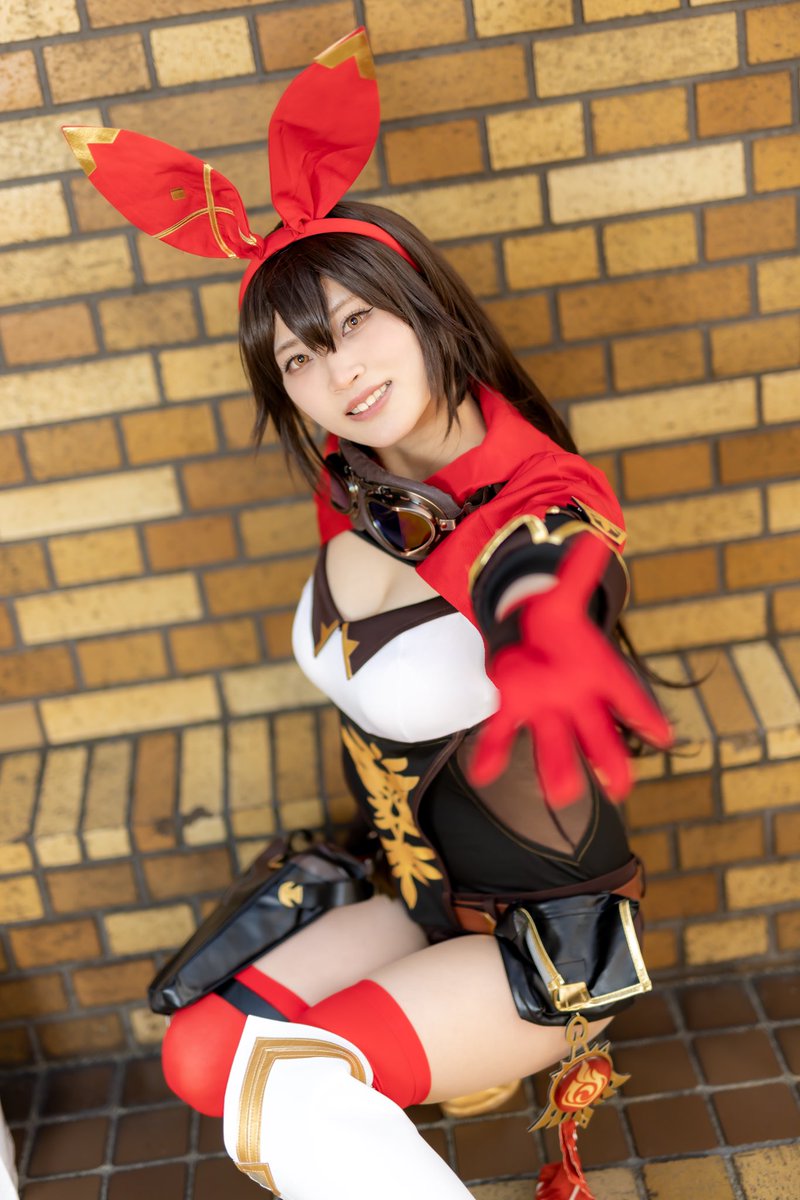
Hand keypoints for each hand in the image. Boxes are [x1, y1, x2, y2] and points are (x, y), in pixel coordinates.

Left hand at [469, 534, 672, 806]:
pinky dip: (493, 753)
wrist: (526, 637)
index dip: (644, 716)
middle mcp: (576, 701)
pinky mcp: (512, 710)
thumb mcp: (563, 597)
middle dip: (609, 760)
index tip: (662, 737)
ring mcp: (544, 711)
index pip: (626, 696)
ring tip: (558, 796)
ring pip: (555, 746)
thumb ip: (577, 572)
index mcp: (596, 673)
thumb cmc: (554, 625)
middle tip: (620, 789)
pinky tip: (485, 771)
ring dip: (556, 771)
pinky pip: (502, 735)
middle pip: (598, 735)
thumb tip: (594, 537)